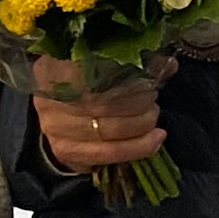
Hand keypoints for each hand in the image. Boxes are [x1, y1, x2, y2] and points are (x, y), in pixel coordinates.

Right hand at [30, 54, 172, 172]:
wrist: (57, 121)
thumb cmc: (79, 89)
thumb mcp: (94, 68)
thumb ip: (126, 63)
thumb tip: (168, 64)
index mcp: (53, 69)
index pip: (91, 71)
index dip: (125, 77)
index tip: (147, 79)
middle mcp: (49, 100)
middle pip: (103, 102)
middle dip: (138, 102)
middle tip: (153, 99)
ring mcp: (55, 129)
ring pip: (109, 130)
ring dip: (142, 124)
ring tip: (153, 116)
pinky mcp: (66, 152)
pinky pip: (109, 154)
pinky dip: (138, 147)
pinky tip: (155, 140)